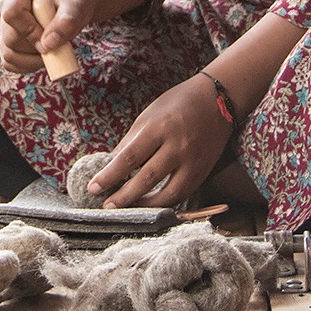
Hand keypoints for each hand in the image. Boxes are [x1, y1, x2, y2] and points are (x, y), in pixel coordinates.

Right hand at [0, 0, 110, 74]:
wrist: (74, 4)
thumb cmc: (76, 0)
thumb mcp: (77, 6)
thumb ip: (66, 22)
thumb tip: (47, 45)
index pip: (12, 14)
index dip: (30, 31)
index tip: (50, 37)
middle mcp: (8, 7)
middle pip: (10, 38)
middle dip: (36, 48)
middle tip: (59, 45)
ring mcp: (7, 26)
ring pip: (9, 54)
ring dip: (32, 61)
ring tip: (53, 50)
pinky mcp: (9, 41)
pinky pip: (10, 63)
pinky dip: (27, 66)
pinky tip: (44, 58)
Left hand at [86, 75, 233, 209]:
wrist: (217, 101)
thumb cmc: (177, 104)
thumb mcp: (148, 115)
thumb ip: (130, 142)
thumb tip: (110, 165)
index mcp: (159, 128)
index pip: (129, 157)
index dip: (109, 176)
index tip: (93, 188)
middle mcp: (177, 146)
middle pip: (147, 179)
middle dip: (124, 196)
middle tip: (107, 206)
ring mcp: (193, 162)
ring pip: (167, 194)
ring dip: (145, 206)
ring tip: (128, 209)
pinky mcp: (203, 172)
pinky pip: (182, 195)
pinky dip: (165, 203)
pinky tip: (151, 204)